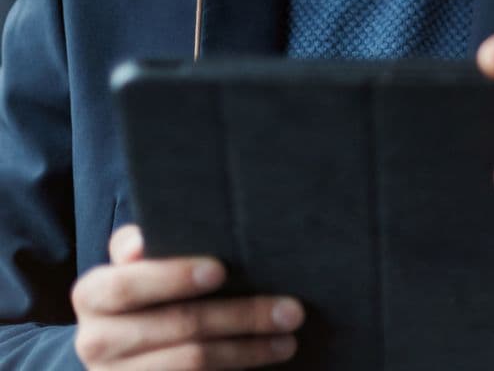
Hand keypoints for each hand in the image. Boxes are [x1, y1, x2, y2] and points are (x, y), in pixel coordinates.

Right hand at [71, 225, 303, 368]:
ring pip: (191, 362)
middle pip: (177, 326)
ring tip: (288, 339)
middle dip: (241, 316)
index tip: (221, 270)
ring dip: (248, 350)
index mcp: (92, 294)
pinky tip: (266, 360)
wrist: (121, 351)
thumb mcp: (139, 262)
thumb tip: (141, 244)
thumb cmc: (147, 288)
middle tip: (291, 310)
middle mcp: (95, 341)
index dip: (173, 277)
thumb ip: (143, 245)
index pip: (126, 286)